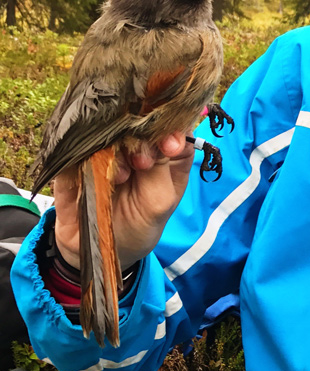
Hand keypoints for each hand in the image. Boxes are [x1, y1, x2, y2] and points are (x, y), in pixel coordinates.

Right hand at [53, 132, 194, 270]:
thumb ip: (163, 169)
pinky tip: (92, 173)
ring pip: (108, 132)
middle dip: (143, 142)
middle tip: (142, 163)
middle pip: (139, 124)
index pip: (172, 127)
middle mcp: (136, 145)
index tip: (169, 146)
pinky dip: (86, 158)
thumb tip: (167, 137)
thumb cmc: (140, 223)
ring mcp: (106, 149)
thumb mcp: (159, 202)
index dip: (172, 130)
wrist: (100, 247)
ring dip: (116, 152)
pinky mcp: (76, 159)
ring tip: (120, 178)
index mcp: (165, 153)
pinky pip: (77, 148)